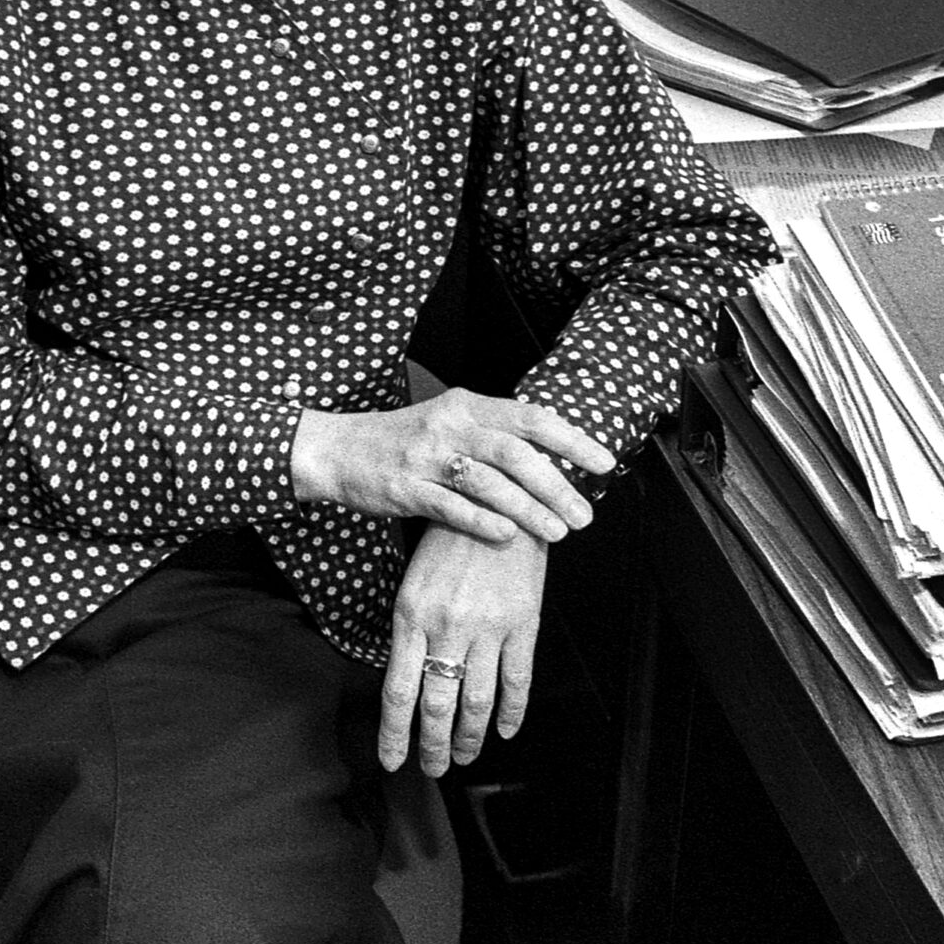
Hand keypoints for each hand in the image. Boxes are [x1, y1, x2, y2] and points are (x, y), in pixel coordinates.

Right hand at [291, 387, 613, 545]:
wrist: (338, 450)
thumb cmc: (403, 441)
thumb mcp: (451, 423)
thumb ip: (495, 436)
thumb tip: (554, 460)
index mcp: (468, 406)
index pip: (531, 417)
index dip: (572, 440)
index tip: (605, 463)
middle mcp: (450, 425)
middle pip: (516, 452)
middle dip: (557, 484)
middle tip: (585, 514)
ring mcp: (425, 457)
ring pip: (488, 481)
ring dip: (528, 508)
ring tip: (558, 532)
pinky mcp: (403, 488)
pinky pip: (450, 506)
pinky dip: (482, 521)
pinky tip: (508, 537)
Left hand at [380, 525, 547, 776]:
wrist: (497, 497)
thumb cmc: (449, 540)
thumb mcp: (413, 581)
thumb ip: (408, 631)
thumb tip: (406, 683)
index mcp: (411, 615)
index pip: (398, 692)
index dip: (394, 734)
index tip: (393, 761)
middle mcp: (447, 626)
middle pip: (437, 704)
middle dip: (433, 746)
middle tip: (433, 769)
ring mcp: (488, 627)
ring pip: (476, 700)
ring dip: (469, 737)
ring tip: (464, 756)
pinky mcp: (523, 622)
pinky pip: (518, 679)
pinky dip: (512, 711)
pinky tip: (504, 730)